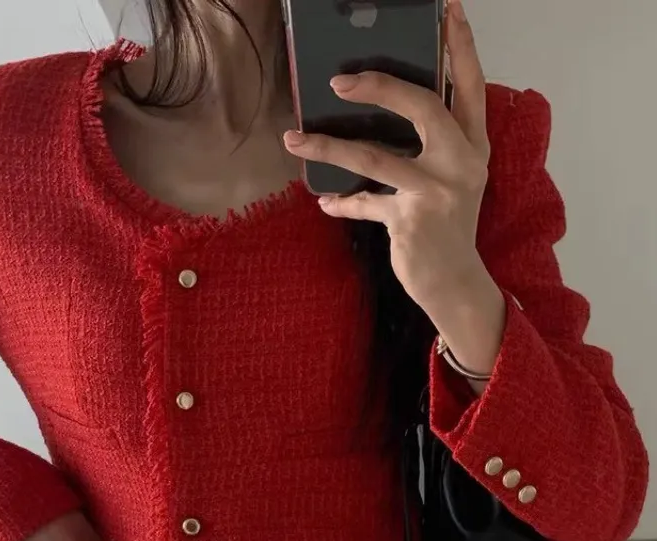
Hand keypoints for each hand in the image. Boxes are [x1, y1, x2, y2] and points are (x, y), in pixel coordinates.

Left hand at [283, 0, 490, 313]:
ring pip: (374, 155)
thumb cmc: (448, 226)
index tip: (447, 9)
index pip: (470, 85)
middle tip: (338, 80)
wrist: (455, 284)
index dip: (460, 46)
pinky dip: (342, 202)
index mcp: (474, 145)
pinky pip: (364, 202)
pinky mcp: (410, 221)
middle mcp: (461, 163)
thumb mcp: (452, 179)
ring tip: (294, 137)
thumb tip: (382, 108)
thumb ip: (432, 145)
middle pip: (422, 105)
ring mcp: (436, 192)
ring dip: (328, 145)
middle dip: (379, 85)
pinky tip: (325, 201)